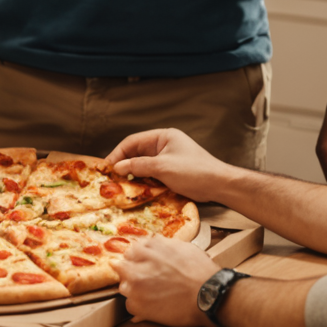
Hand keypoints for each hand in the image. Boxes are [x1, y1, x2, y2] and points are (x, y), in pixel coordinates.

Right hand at [108, 127, 230, 203]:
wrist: (219, 185)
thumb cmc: (194, 171)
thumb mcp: (162, 167)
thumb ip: (138, 166)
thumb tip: (117, 167)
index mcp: (163, 136)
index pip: (133, 141)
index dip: (118, 153)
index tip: (107, 166)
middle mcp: (165, 145)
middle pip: (137, 153)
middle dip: (124, 165)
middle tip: (111, 178)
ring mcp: (169, 158)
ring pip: (144, 165)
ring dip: (133, 174)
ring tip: (121, 186)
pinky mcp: (172, 171)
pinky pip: (152, 174)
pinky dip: (144, 180)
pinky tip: (137, 189)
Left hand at [116, 236, 219, 326]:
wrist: (209, 295)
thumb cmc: (199, 270)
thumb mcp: (180, 246)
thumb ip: (161, 244)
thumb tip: (150, 242)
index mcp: (145, 250)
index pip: (130, 252)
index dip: (138, 259)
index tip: (144, 265)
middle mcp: (136, 267)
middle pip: (123, 269)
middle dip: (133, 273)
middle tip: (149, 281)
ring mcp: (135, 288)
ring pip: (125, 287)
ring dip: (135, 290)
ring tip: (153, 294)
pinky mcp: (138, 307)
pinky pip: (130, 305)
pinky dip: (140, 306)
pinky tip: (155, 305)